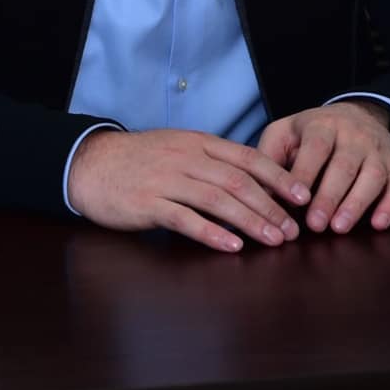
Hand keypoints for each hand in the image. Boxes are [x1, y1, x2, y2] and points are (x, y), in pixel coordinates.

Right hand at [67, 127, 309, 253]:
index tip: (301, 196)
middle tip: (292, 230)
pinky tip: (231, 247)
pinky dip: (212, 233)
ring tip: (273, 241)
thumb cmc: (138, 161)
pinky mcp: (147, 202)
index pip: (246, 157)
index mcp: (195, 142)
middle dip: (270, 206)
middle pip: (237, 181)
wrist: (88, 163)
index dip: (278, 177)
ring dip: (250, 221)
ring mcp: (165, 179)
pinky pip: (185, 218)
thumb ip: (211, 161)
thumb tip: (254, 184)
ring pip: (216, 199)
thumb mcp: (177, 149)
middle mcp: (184, 157)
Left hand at [256, 102, 389, 234]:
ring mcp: (377, 152)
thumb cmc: (311, 132)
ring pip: (373, 177)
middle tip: (314, 224)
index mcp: (322, 125)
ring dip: (357, 204)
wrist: (357, 115)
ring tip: (339, 227)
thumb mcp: (284, 132)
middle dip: (329, 196)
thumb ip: (268, 155)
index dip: (306, 173)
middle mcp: (354, 136)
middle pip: (344, 165)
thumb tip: (256, 189)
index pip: (316, 147)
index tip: (294, 200)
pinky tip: (378, 224)